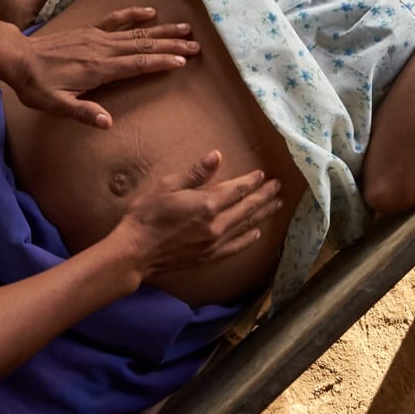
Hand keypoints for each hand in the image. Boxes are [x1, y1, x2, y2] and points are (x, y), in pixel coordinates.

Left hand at [4, 8, 201, 129]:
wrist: (17, 57)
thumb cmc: (36, 85)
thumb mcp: (56, 105)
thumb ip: (83, 112)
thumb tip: (108, 123)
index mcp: (98, 69)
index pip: (137, 64)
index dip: (161, 62)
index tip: (183, 61)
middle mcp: (102, 49)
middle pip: (144, 45)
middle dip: (172, 45)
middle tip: (196, 45)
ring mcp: (97, 37)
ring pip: (136, 32)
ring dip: (162, 30)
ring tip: (185, 28)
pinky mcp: (89, 30)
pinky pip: (116, 19)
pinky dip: (133, 14)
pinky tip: (149, 12)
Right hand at [116, 152, 285, 278]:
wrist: (135, 252)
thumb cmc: (146, 215)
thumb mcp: (167, 186)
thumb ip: (195, 173)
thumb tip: (217, 156)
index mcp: (207, 204)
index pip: (237, 190)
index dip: (251, 181)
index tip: (262, 175)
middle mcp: (216, 225)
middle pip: (247, 208)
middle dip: (264, 195)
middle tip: (279, 187)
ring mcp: (214, 243)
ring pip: (246, 226)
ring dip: (262, 214)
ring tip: (277, 205)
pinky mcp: (209, 257)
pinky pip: (235, 247)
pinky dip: (248, 239)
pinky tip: (256, 233)